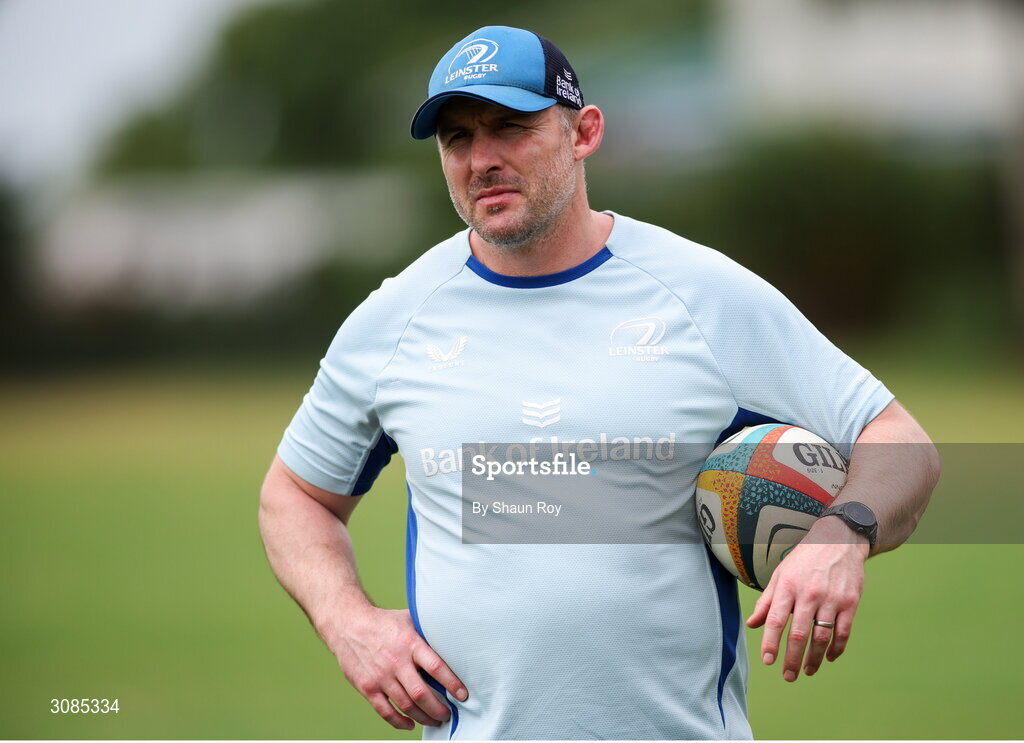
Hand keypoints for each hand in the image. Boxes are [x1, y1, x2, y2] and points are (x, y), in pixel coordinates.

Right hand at [327, 607, 467, 730]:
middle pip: (421, 693)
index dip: (452, 684)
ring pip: (406, 705)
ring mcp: (380, 676)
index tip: (463, 695)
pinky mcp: (367, 687)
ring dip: (423, 717)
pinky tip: (410, 724)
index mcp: (410, 643)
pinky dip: (399, 722)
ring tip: (434, 720)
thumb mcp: (409, 620)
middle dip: (439, 709)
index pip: (436, 667)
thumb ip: (428, 632)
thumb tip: (452, 639)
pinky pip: (385, 711)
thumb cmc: (383, 622)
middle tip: (448, 714)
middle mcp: (396, 661)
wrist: (348, 624)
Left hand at [745, 519, 868, 681]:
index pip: (775, 620)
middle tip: (788, 676)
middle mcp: (809, 593)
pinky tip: (830, 658)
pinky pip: (843, 632)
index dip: (770, 642)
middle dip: (791, 659)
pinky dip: (837, 649)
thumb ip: (766, 601)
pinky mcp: (850, 602)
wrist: (839, 540)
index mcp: (788, 586)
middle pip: (798, 634)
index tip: (767, 660)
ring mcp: (832, 599)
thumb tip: (752, 624)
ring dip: (814, 659)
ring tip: (807, 671)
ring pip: (822, 637)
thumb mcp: (780, 574)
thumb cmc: (804, 559)